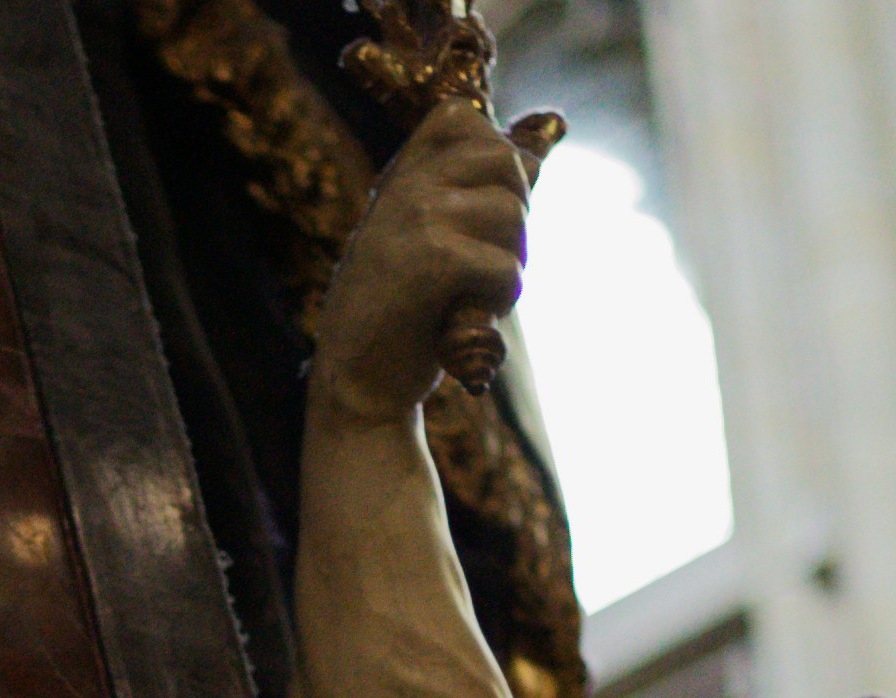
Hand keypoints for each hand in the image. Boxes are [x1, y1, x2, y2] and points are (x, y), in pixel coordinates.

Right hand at [315, 107, 536, 427]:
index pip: (461, 117)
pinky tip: (467, 317)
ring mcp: (416, 217)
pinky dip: (500, 300)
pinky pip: (507, 266)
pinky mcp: (432, 259)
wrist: (356, 382)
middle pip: (505, 161)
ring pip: (513, 215)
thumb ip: (471, 193)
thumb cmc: (400, 313)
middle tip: (486, 259)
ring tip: (473, 293)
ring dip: (511, 263)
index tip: (483, 207)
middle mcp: (406, 186)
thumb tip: (538, 150)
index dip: (494, 153)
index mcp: (400, 177)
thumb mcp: (426, 238)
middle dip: (516, 214)